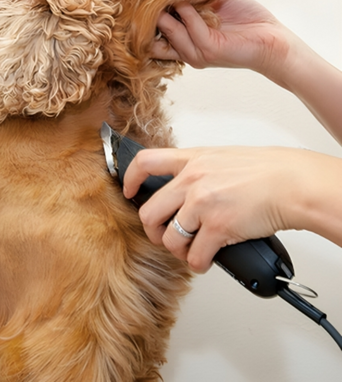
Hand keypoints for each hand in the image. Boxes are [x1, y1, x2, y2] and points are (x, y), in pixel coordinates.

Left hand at [122, 145, 341, 272]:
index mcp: (191, 160)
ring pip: (169, 238)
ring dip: (177, 250)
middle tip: (162, 235)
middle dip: (152, 230)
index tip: (128, 190)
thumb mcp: (220, 157)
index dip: (130, 178)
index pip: (145, 162)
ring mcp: (202, 205)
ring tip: (188, 249)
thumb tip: (183, 185)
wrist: (290, 183)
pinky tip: (205, 260)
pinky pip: (195, 256)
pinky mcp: (218, 228)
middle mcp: (191, 181)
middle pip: (149, 212)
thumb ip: (197, 168)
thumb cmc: (264, 170)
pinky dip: (198, 263)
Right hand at [151, 0, 292, 80]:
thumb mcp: (212, 7)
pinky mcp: (210, 50)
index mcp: (184, 43)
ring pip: (168, 30)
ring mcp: (196, 53)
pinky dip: (187, 11)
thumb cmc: (246, 22)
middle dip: (150, 12)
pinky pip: (190, 27)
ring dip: (167, 8)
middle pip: (153, 33)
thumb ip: (192, 0)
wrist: (273, 40)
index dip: (145, 16)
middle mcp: (186, 51)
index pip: (152, 35)